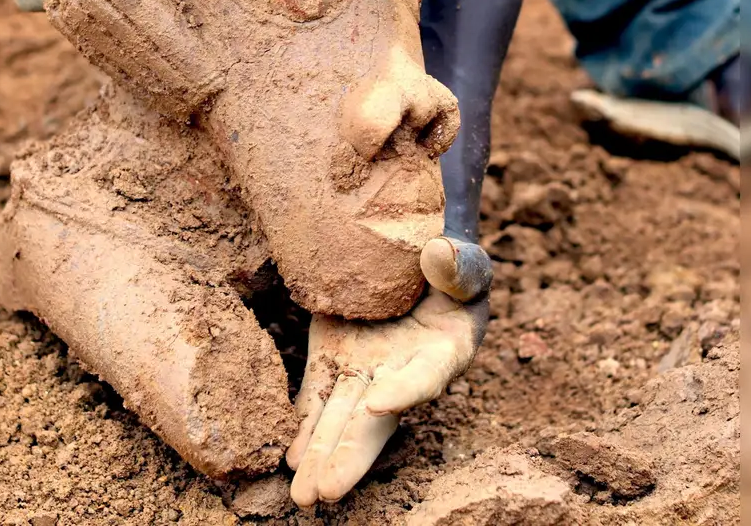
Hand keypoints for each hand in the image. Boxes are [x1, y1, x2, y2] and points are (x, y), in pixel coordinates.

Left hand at [287, 237, 490, 506]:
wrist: (410, 259)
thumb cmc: (449, 265)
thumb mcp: (463, 261)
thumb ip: (456, 265)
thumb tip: (439, 254)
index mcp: (444, 347)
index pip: (425, 375)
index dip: (405, 390)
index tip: (378, 405)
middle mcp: (402, 371)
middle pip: (375, 419)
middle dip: (350, 456)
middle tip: (326, 492)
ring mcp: (365, 369)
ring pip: (339, 418)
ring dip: (319, 456)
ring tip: (302, 496)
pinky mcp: (334, 358)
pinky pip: (317, 398)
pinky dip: (302, 427)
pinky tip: (287, 458)